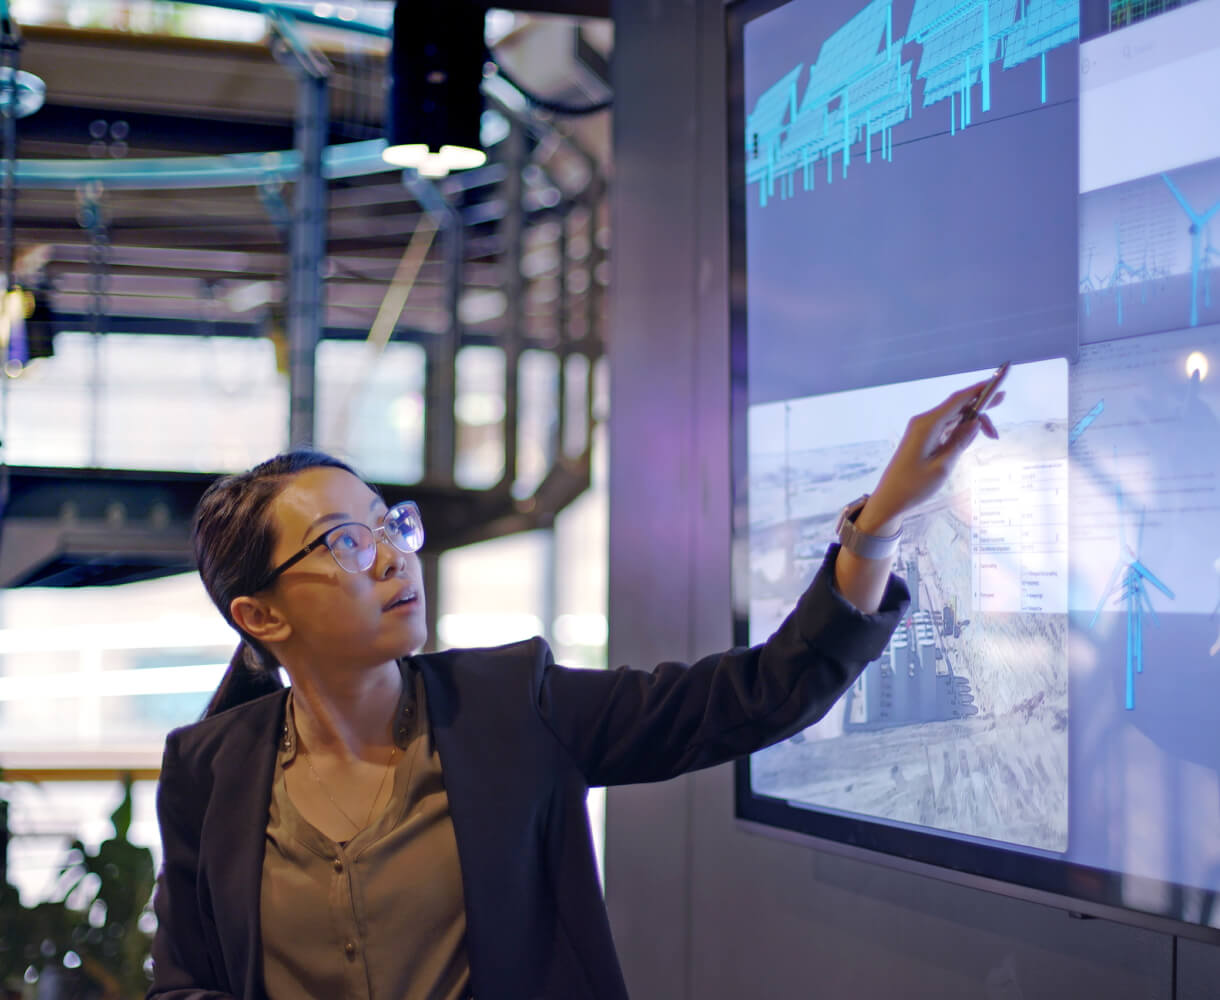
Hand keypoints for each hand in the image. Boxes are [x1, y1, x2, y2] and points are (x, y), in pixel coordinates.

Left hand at [855, 380, 1001, 534]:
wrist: (890, 499)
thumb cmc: (914, 486)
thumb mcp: (943, 466)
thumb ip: (960, 442)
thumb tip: (975, 422)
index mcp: (927, 425)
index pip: (957, 400)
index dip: (978, 390)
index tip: (997, 382)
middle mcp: (924, 422)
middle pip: (956, 406)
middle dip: (980, 403)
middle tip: (1003, 398)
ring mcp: (922, 430)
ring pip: (953, 417)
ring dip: (972, 421)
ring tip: (993, 434)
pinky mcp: (922, 438)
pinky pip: (946, 427)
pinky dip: (961, 429)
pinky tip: (974, 436)